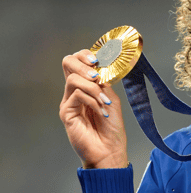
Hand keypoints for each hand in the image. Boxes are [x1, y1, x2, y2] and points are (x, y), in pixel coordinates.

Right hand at [59, 49, 127, 168]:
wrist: (110, 149)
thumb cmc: (112, 127)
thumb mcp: (111, 98)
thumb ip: (104, 83)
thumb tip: (100, 66)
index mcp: (86, 85)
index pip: (78, 60)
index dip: (86, 55)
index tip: (100, 59)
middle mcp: (74, 91)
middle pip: (68, 62)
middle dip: (83, 63)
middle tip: (97, 74)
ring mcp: (69, 101)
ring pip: (74, 79)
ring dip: (93, 87)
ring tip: (104, 101)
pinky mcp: (66, 112)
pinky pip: (77, 95)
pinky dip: (92, 100)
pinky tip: (101, 111)